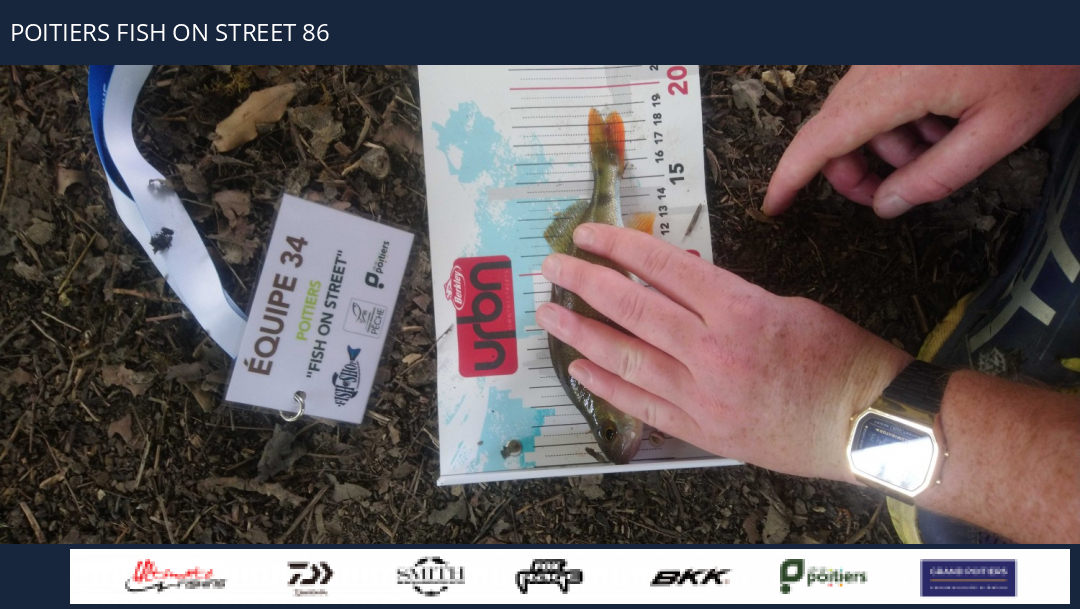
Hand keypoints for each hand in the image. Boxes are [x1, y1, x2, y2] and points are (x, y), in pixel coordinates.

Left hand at [536, 223, 912, 480]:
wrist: (869, 425)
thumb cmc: (840, 359)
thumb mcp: (787, 305)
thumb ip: (728, 296)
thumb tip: (680, 285)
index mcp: (739, 310)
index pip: (663, 268)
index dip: (618, 247)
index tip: (587, 234)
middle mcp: (713, 351)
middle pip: (633, 309)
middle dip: (585, 284)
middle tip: (552, 268)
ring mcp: (704, 396)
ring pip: (628, 358)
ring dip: (582, 334)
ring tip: (550, 315)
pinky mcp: (703, 431)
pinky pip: (644, 406)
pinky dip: (608, 387)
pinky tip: (579, 370)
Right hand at [763, 65, 1079, 217]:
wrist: (1059, 4)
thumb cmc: (1041, 54)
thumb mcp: (1000, 131)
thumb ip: (937, 176)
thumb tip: (888, 204)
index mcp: (895, 86)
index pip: (819, 140)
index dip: (790, 178)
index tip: (774, 205)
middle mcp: (879, 64)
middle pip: (834, 129)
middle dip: (852, 170)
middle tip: (886, 197)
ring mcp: (887, 50)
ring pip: (859, 112)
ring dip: (886, 143)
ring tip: (942, 146)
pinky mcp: (900, 45)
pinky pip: (881, 90)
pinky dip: (900, 117)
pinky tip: (945, 119)